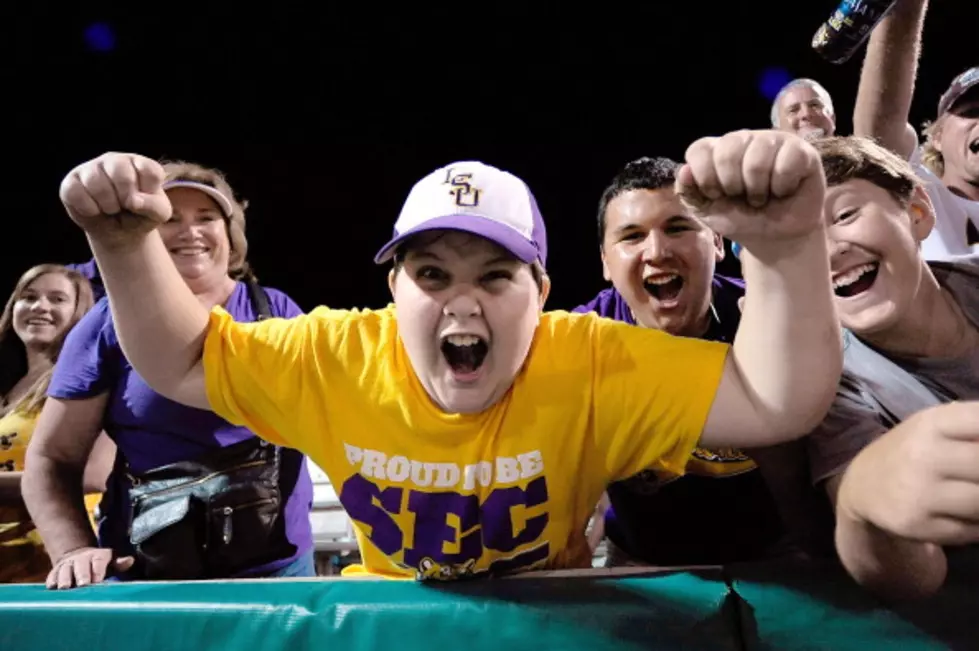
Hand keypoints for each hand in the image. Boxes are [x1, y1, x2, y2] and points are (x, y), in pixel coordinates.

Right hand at [46, 546, 134, 589]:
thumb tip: (130, 560)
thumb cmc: (98, 565)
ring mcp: (67, 564)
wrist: (77, 557)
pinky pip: (52, 575)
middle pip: (81, 565)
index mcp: (97, 555)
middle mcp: (81, 558)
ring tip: (65, 587)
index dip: (98, 569)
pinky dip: (52, 581)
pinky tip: (52, 588)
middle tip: (83, 584)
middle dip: (82, 574)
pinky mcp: (55, 571)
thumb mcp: (110, 563)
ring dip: (65, 578)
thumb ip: (119, 563)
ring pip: (65, 569)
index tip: (98, 580)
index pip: (98, 559)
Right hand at [60, 153, 171, 244]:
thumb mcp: (158, 214)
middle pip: (120, 172)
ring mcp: (92, 168)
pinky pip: (75, 192)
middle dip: (125, 198)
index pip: (150, 171)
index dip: (149, 193)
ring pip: (95, 181)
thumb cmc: (140, 217)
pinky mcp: (72, 181)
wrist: (118, 233)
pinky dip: (88, 208)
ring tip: (111, 209)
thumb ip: (154, 206)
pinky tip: (94, 210)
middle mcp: (115, 160)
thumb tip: (133, 200)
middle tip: (125, 207)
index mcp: (140, 164)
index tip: (145, 201)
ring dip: (107, 204)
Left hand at [675, 130, 826, 251]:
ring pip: (758, 156)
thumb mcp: (707, 211)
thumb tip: (684, 171)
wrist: (775, 239)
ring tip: (763, 196)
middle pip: (728, 150)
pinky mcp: (801, 150)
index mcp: (717, 150)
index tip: (716, 195)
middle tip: (743, 197)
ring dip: (758, 188)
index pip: (700, 149)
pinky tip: (784, 190)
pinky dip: (782, 186)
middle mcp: (744, 139)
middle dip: (732, 185)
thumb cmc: (740, 219)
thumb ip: (689, 192)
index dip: (704, 177)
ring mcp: (773, 141)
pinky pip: (787, 161)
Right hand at [837, 401, 978, 545]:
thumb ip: (974, 427)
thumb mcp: (936, 426)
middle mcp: (923, 455)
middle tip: (977, 478)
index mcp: (931, 423)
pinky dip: (977, 525)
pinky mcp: (917, 525)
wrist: (862, 487)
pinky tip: (967, 516)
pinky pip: (971, 531)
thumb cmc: (913, 451)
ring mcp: (919, 493)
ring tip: (973, 492)